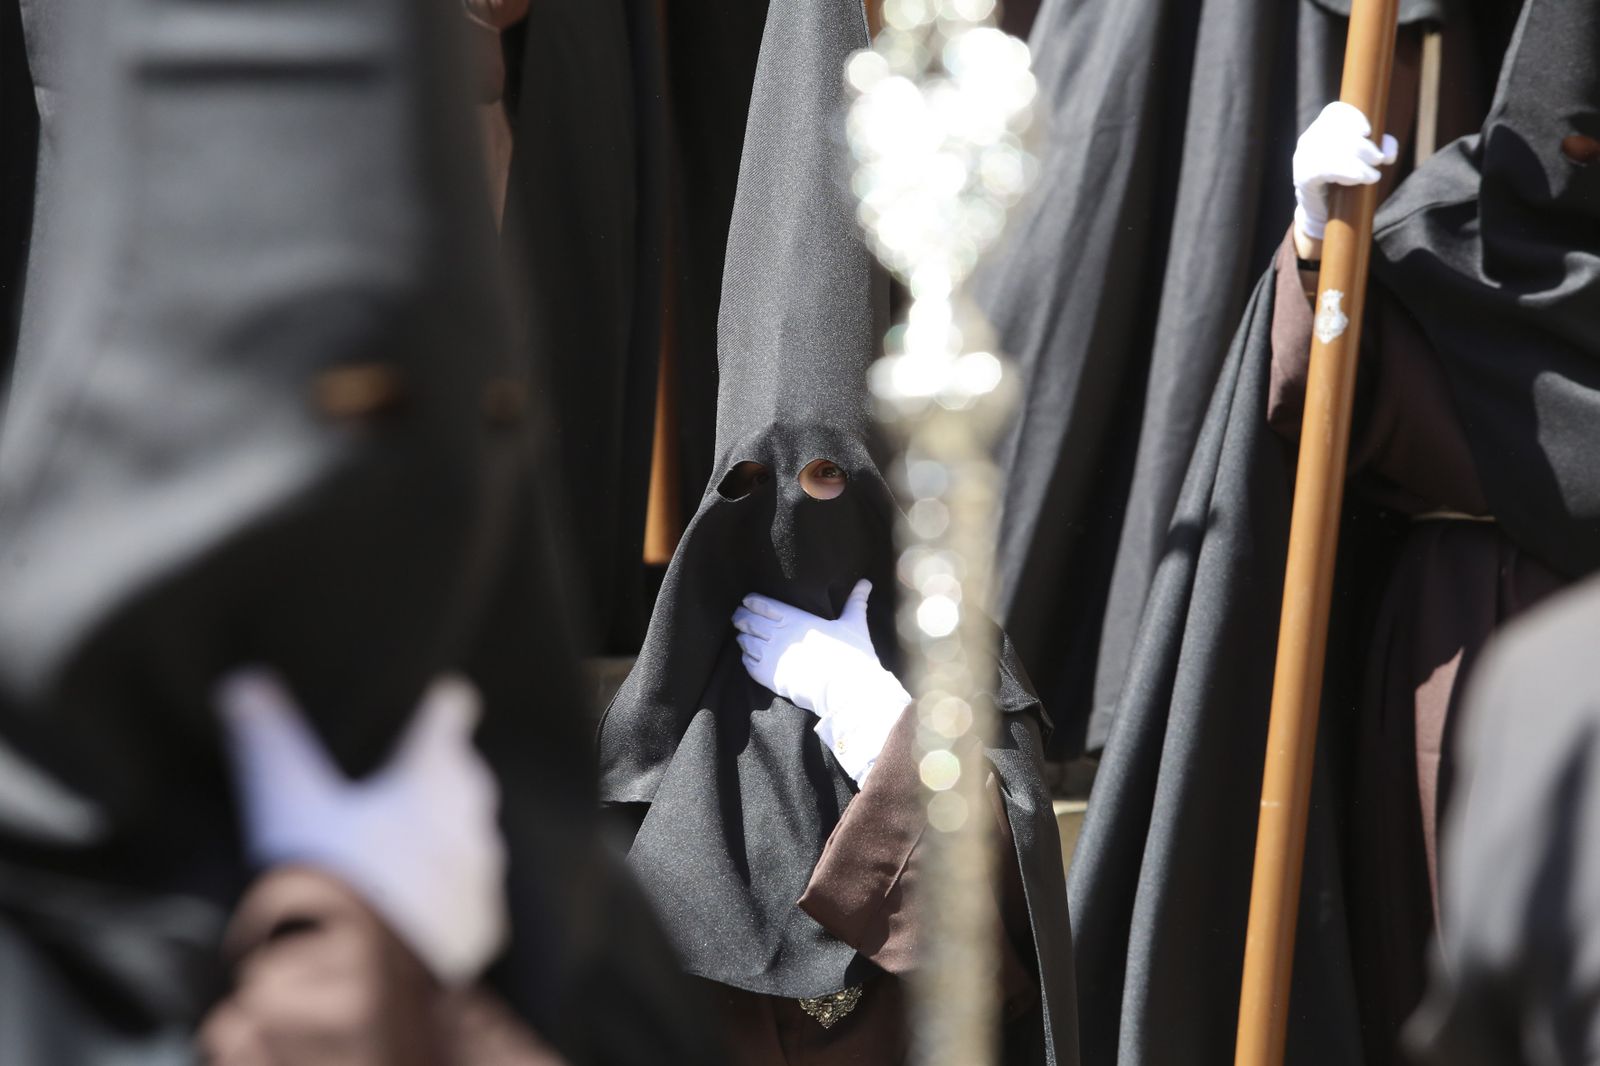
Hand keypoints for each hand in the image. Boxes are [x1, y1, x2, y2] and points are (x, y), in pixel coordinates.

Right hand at [216, 669, 508, 985]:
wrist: (360, 988)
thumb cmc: (327, 881)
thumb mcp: (287, 805)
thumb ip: (269, 742)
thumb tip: (243, 686)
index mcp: (433, 778)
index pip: (448, 717)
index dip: (441, 706)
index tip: (444, 695)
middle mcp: (471, 822)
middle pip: (464, 778)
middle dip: (442, 771)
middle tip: (413, 771)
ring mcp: (482, 879)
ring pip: (471, 840)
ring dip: (444, 836)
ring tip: (405, 842)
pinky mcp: (481, 931)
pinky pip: (470, 900)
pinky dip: (448, 894)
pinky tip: (418, 904)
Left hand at [733, 579, 910, 784]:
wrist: (846, 689)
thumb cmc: (851, 655)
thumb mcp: (854, 624)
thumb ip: (855, 602)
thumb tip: (866, 583)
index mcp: (795, 618)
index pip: (764, 605)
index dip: (752, 602)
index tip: (746, 601)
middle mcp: (778, 634)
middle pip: (750, 622)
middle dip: (741, 618)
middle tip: (737, 616)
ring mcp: (771, 656)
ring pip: (746, 642)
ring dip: (743, 638)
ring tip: (742, 636)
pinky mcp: (769, 677)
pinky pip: (749, 664)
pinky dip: (746, 659)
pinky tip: (748, 657)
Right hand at [1293, 101, 1398, 242]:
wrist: (1320, 211)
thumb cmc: (1343, 181)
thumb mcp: (1362, 161)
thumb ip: (1379, 149)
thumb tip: (1388, 153)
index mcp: (1320, 129)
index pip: (1334, 112)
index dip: (1353, 117)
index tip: (1368, 132)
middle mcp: (1308, 139)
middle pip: (1340, 133)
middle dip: (1365, 147)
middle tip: (1379, 161)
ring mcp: (1302, 157)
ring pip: (1334, 151)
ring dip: (1360, 163)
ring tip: (1374, 176)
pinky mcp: (1302, 176)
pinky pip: (1325, 168)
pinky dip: (1346, 172)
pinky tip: (1358, 178)